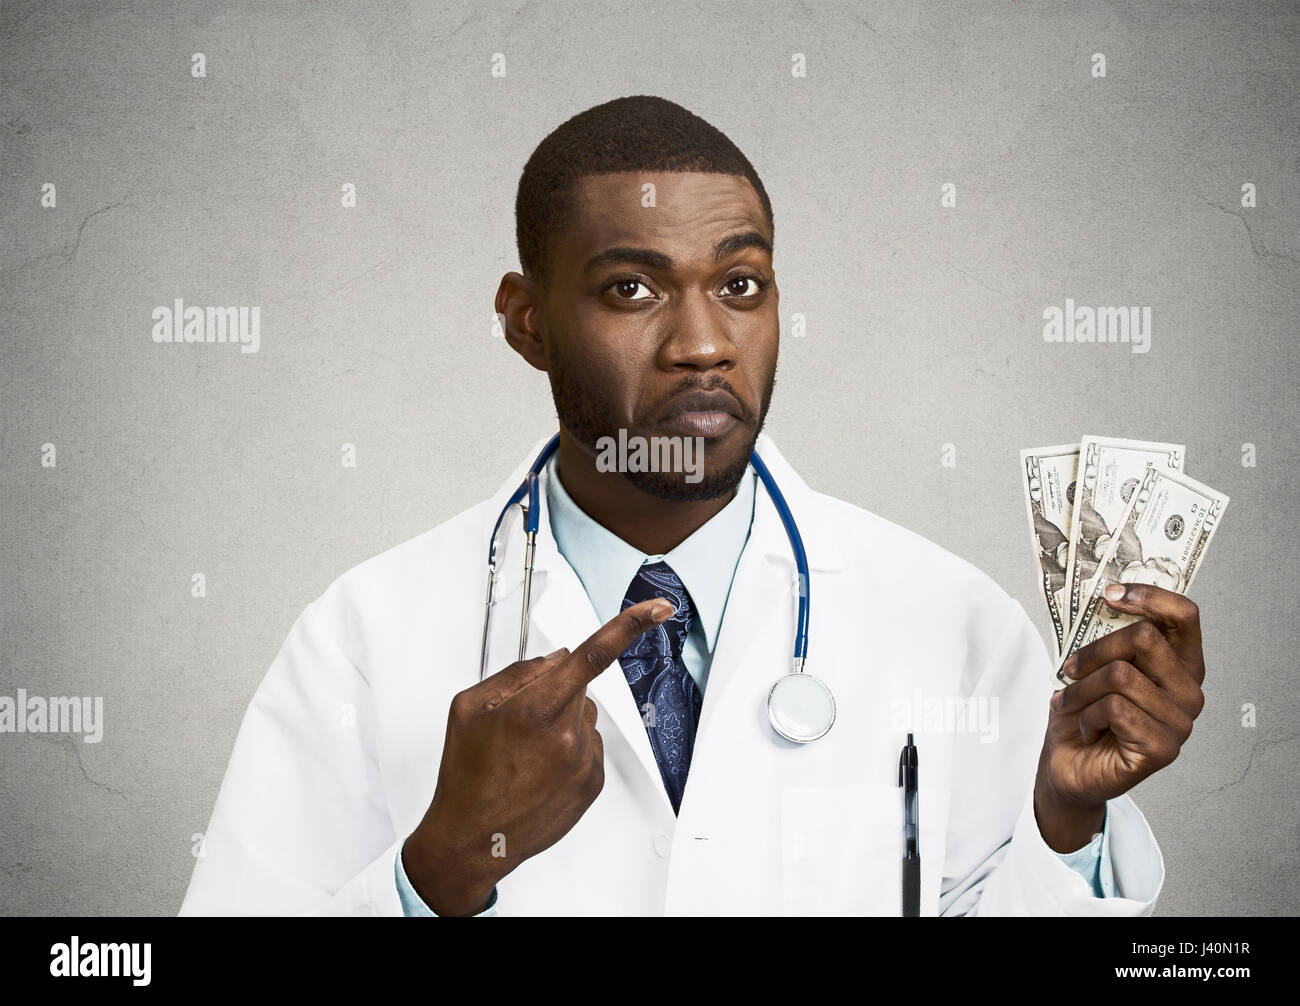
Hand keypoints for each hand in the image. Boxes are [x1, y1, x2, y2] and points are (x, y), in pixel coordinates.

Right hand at [402, 597, 674, 914]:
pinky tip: (538, 772)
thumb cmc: (466, 776)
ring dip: (560, 725)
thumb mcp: (470, 707)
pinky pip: (587, 747)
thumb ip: (518, 673)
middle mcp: (567, 735)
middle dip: (553, 694)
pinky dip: (567, 751)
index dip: (630, 626)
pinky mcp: (592, 784)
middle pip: (576, 688)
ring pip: (583, 717)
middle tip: (517, 727)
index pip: (592, 655)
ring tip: (524, 756)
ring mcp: (584, 762)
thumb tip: (557, 659)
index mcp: (535, 709)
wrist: (472, 839)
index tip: (658, 609)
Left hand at [1034, 582, 1204, 851]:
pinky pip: (1115, 708)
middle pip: (1143, 638)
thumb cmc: (1082, 714)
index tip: (1109, 593)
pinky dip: (1087, 716)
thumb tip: (1108, 595)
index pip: (1184, 617)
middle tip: (1071, 670)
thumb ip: (1111, 637)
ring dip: (1082, 690)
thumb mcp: (1093, 667)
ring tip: (1075, 705)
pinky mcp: (1164, 749)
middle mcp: (1189, 692)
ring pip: (1120, 675)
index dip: (1149, 596)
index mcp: (1179, 666)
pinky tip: (1090, 731)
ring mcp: (1181, 723)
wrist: (1067, 766)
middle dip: (1094, 651)